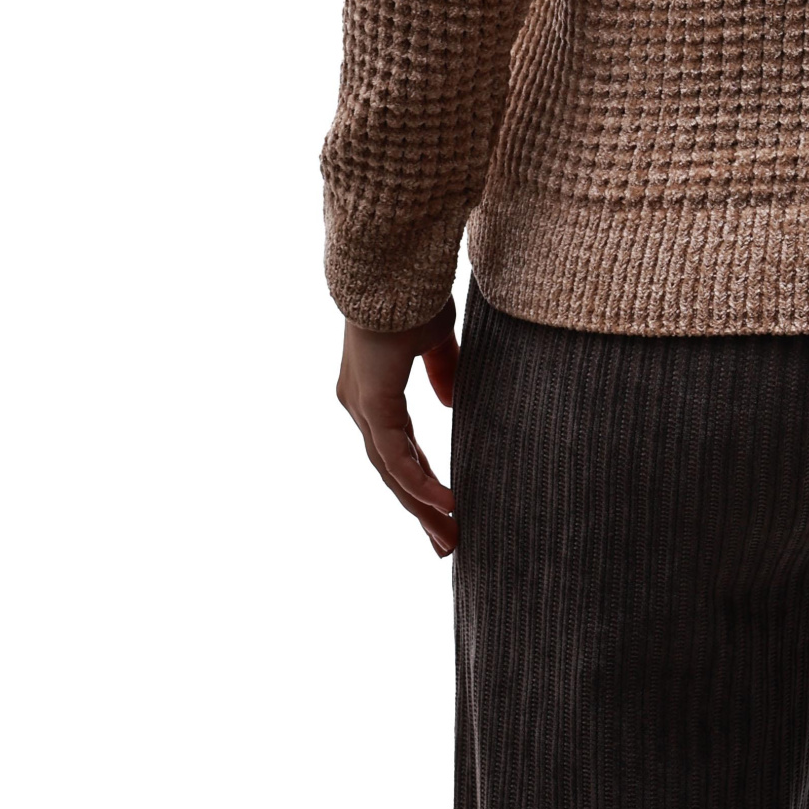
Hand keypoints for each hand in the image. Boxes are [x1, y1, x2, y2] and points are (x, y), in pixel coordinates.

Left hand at [336, 299, 459, 556]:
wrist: (391, 266)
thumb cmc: (411, 293)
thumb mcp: (435, 339)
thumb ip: (441, 372)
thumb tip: (448, 404)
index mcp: (371, 391)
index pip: (396, 447)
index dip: (420, 478)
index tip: (447, 507)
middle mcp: (359, 405)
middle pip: (390, 470)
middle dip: (419, 508)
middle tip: (445, 542)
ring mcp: (362, 407)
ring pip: (391, 472)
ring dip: (421, 507)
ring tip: (450, 537)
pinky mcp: (372, 404)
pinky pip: (396, 457)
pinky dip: (420, 483)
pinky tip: (447, 504)